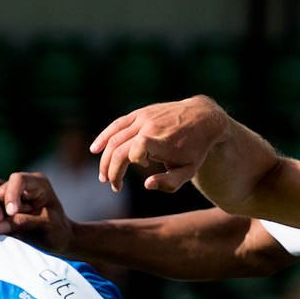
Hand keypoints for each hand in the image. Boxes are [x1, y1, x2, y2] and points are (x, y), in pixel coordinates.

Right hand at [0, 171, 72, 250]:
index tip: (11, 213)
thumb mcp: (48, 226)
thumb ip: (24, 222)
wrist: (58, 238)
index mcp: (37, 183)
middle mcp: (21, 184)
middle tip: (0, 222)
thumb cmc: (57, 230)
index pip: (18, 179)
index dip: (10, 194)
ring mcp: (8, 192)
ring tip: (1, 223)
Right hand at [91, 97, 222, 192]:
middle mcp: (149, 127)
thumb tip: (146, 185)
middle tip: (113, 186)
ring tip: (104, 176)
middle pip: (119, 149)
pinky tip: (95, 149)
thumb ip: (169, 183)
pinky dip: (104, 137)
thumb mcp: (189, 171)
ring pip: (114, 137)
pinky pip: (117, 124)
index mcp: (161, 142)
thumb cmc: (195, 149)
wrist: (204, 118)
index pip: (134, 151)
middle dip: (111, 171)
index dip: (123, 166)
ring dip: (105, 158)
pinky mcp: (141, 112)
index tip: (124, 183)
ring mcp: (144, 118)